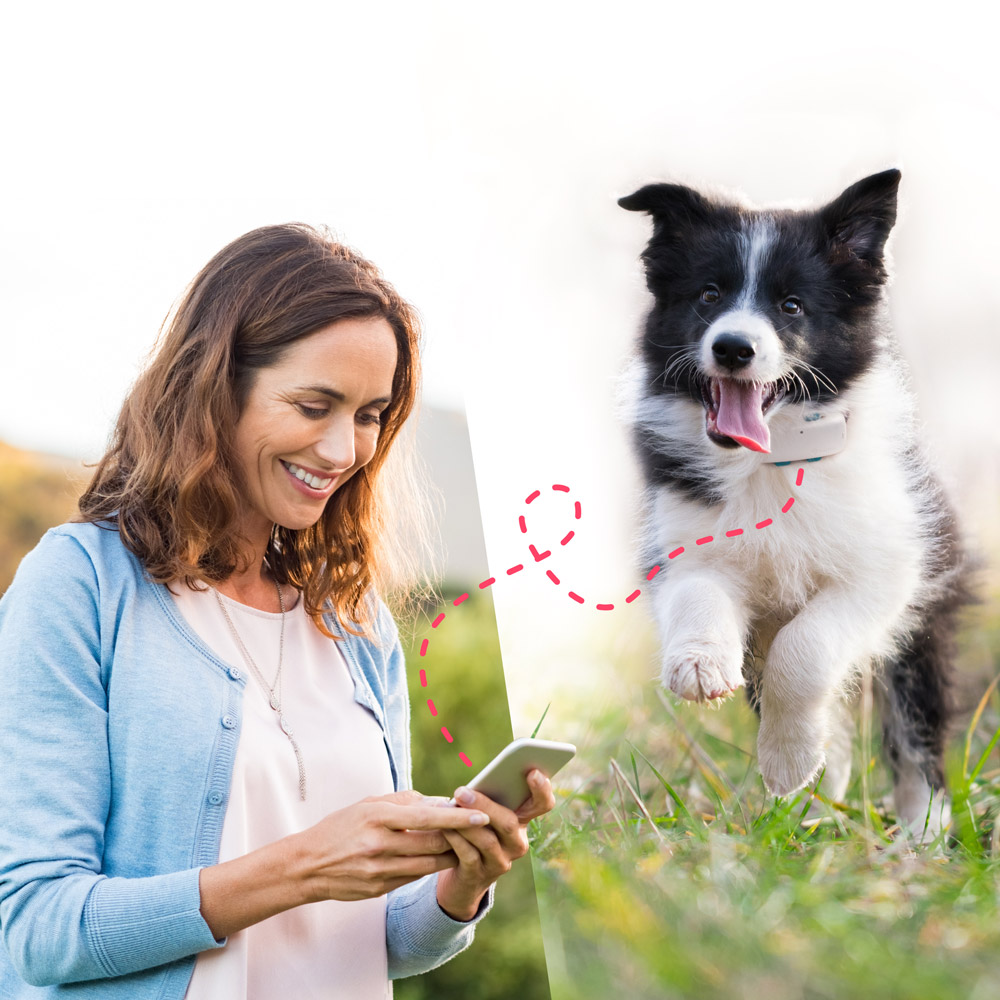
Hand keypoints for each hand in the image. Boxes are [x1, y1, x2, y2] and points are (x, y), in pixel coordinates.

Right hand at [199, 789, 489, 938]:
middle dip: (460, 837)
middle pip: (433, 843)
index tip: (481, 814)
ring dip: (451, 854)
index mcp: (378, 816)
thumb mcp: (368, 804)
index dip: (457, 817)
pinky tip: (440, 859)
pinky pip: (414, 877)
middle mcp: (380, 844)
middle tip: (480, 828)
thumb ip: (404, 801)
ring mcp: (380, 869)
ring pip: (429, 864)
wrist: (307, 865)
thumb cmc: (341, 827)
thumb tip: (438, 801)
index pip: (427, 817)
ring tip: (466, 844)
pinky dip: (430, 867)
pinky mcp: (380, 888)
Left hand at [435, 769, 555, 920]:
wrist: (464, 874)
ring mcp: (501, 862)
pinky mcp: (480, 875)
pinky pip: (468, 855)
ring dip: (465, 822)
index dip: (542, 789)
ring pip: (487, 840)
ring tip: (448, 805)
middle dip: (485, 805)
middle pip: (509, 823)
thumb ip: (488, 798)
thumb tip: (470, 787)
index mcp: (523, 821)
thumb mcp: (485, 813)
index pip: (542, 804)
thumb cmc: (475, 831)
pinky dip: (455, 838)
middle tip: (461, 791)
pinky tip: (444, 827)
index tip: (532, 772)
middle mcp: (518, 843)